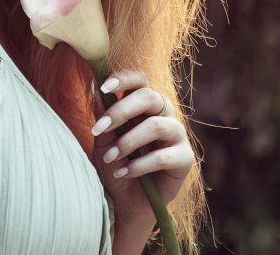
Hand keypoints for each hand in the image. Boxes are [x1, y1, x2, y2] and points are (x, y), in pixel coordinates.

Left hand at [89, 69, 193, 221]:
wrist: (127, 200)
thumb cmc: (115, 164)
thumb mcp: (103, 140)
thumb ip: (102, 115)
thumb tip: (94, 87)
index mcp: (144, 104)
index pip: (140, 80)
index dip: (124, 79)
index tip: (103, 87)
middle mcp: (164, 114)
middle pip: (150, 97)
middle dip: (121, 111)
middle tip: (99, 128)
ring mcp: (177, 135)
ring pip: (157, 125)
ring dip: (128, 142)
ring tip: (110, 158)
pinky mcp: (185, 158)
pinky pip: (163, 156)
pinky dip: (138, 165)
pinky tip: (123, 173)